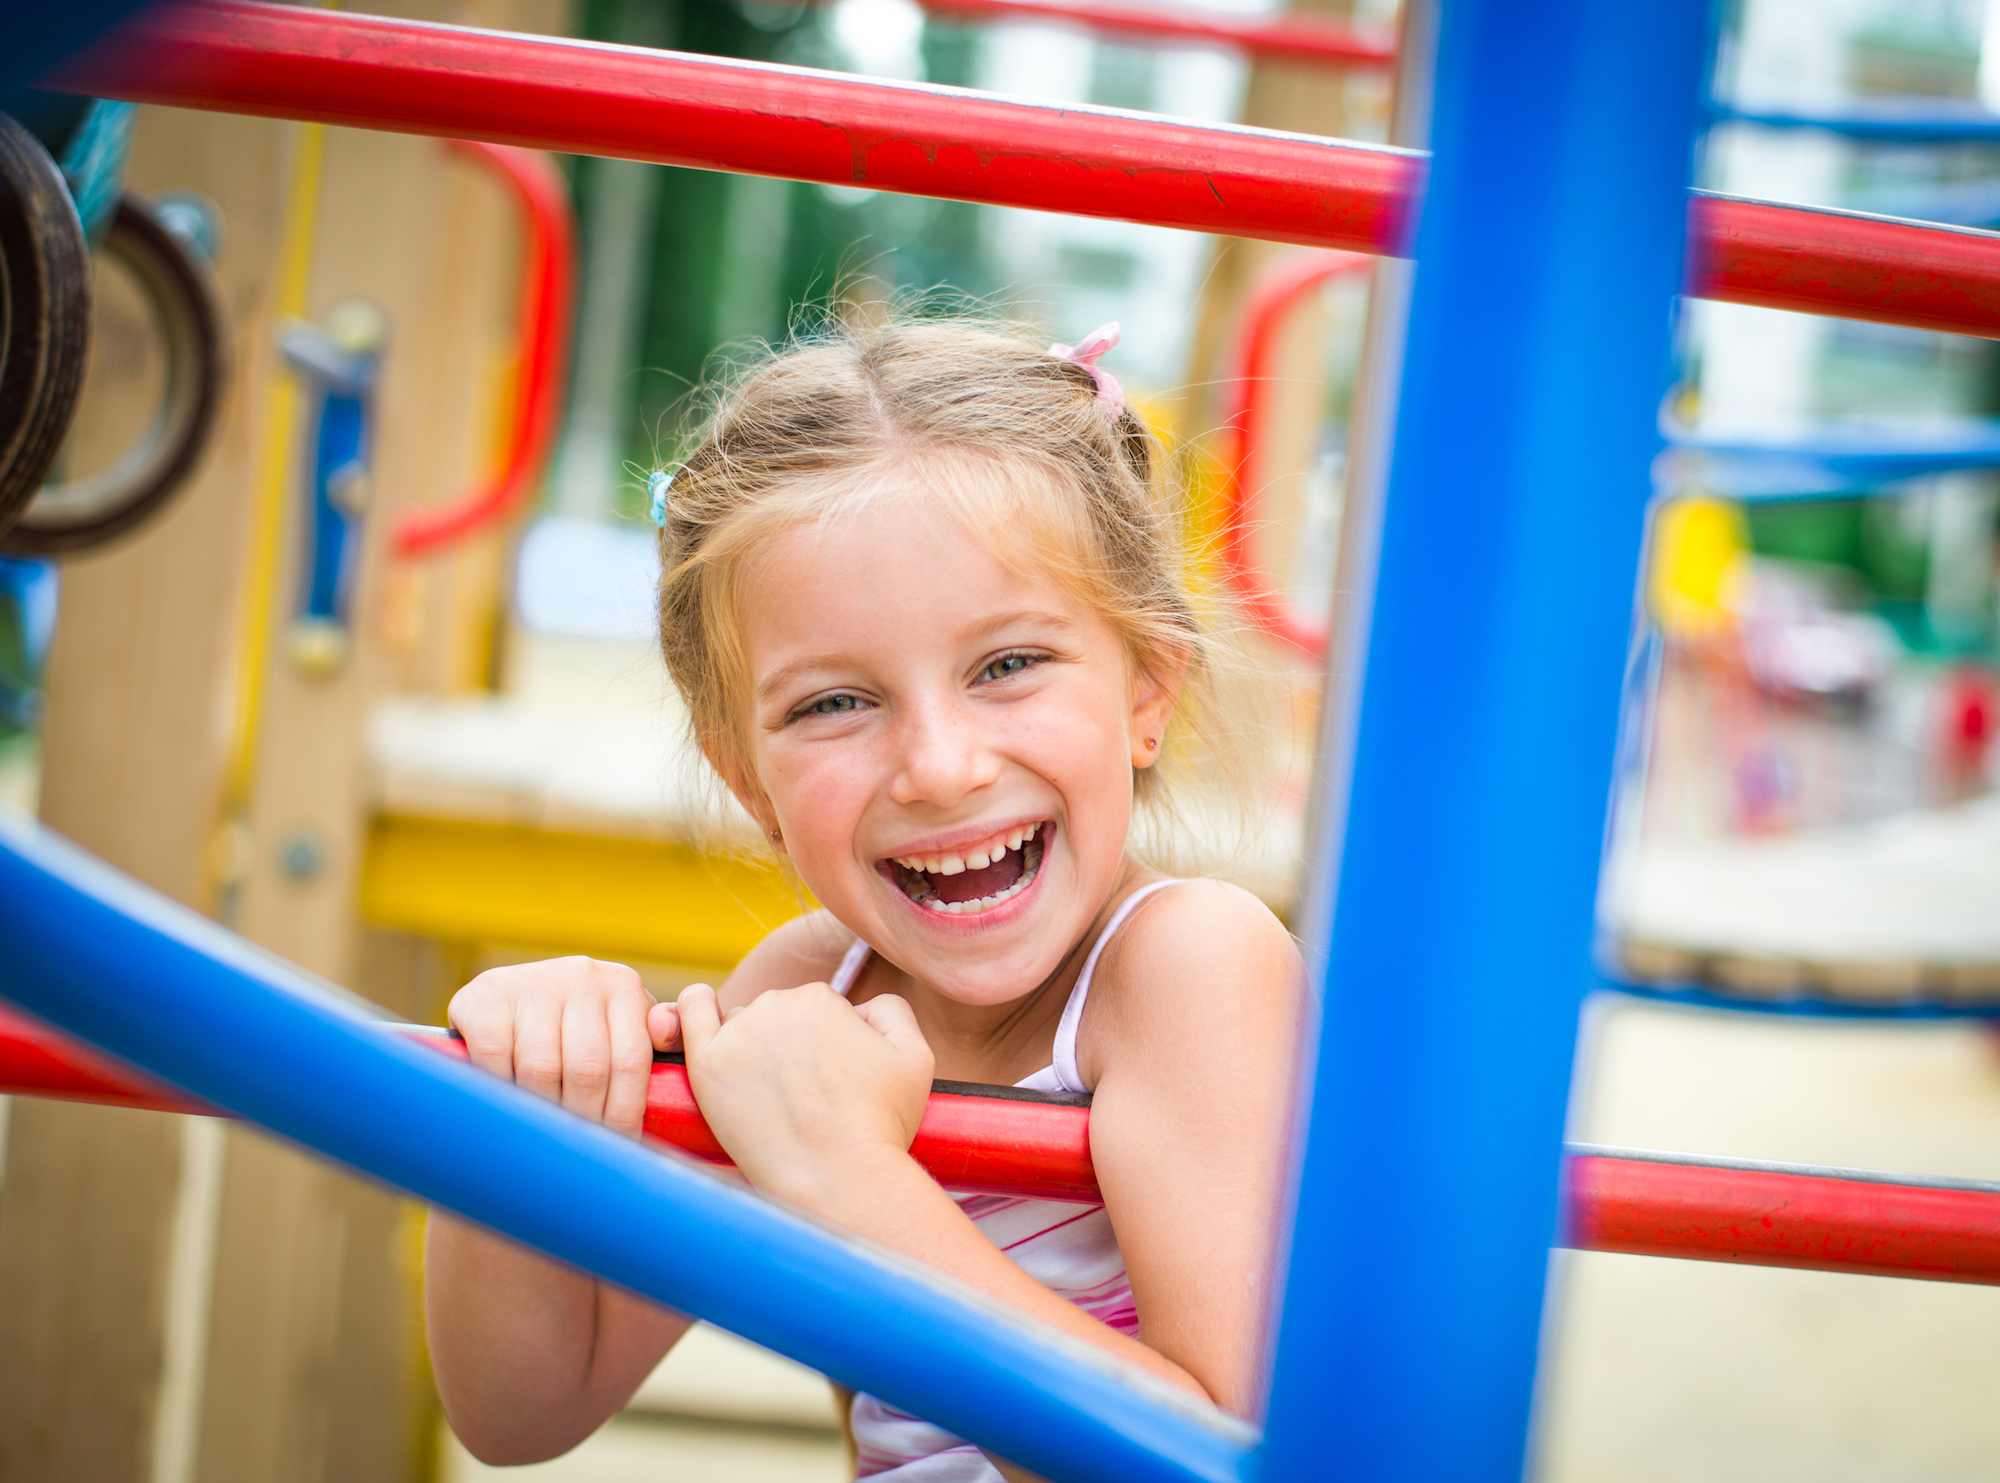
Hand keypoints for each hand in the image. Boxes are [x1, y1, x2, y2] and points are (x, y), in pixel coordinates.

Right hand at [447, 957, 675, 1138]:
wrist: (504, 997)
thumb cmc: (577, 1025)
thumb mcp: (622, 1024)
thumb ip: (660, 1035)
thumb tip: (667, 1034)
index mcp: (622, 986)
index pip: (630, 1061)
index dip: (624, 1115)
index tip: (619, 1151)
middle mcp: (582, 976)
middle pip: (588, 1070)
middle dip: (585, 1122)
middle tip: (580, 1158)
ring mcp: (532, 983)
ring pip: (542, 1069)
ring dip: (543, 1113)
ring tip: (547, 1143)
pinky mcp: (485, 997)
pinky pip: (495, 1058)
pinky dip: (501, 1092)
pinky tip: (508, 1113)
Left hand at [675, 982, 934, 1204]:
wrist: (839, 1179)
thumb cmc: (881, 1124)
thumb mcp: (916, 1055)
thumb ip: (890, 1010)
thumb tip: (856, 1009)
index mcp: (821, 997)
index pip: (814, 1008)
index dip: (825, 1045)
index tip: (829, 1084)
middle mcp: (777, 1004)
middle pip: (775, 1014)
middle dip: (787, 1046)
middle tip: (802, 1098)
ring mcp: (738, 1034)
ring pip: (739, 1024)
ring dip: (749, 1047)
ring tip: (768, 1097)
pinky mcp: (707, 1064)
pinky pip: (689, 1015)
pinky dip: (692, 1013)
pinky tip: (700, 1034)